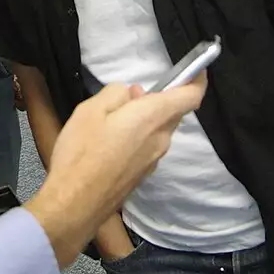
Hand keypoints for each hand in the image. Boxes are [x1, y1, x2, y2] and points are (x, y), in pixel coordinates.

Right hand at [25, 78, 204, 268]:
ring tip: (111, 120)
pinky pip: (148, 146)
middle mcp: (161, 139)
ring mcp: (154, 160)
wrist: (76, 204)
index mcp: (153, 118)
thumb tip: (130, 94)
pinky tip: (110, 142)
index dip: (197, 79)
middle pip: (172, 112)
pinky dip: (138, 136)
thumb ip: (115, 93)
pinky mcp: (143, 174)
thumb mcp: (91, 110)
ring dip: (145, 119)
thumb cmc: (82, 152)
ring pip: (158, 130)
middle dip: (157, 99)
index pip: (191, 96)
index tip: (196, 69)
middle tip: (128, 96)